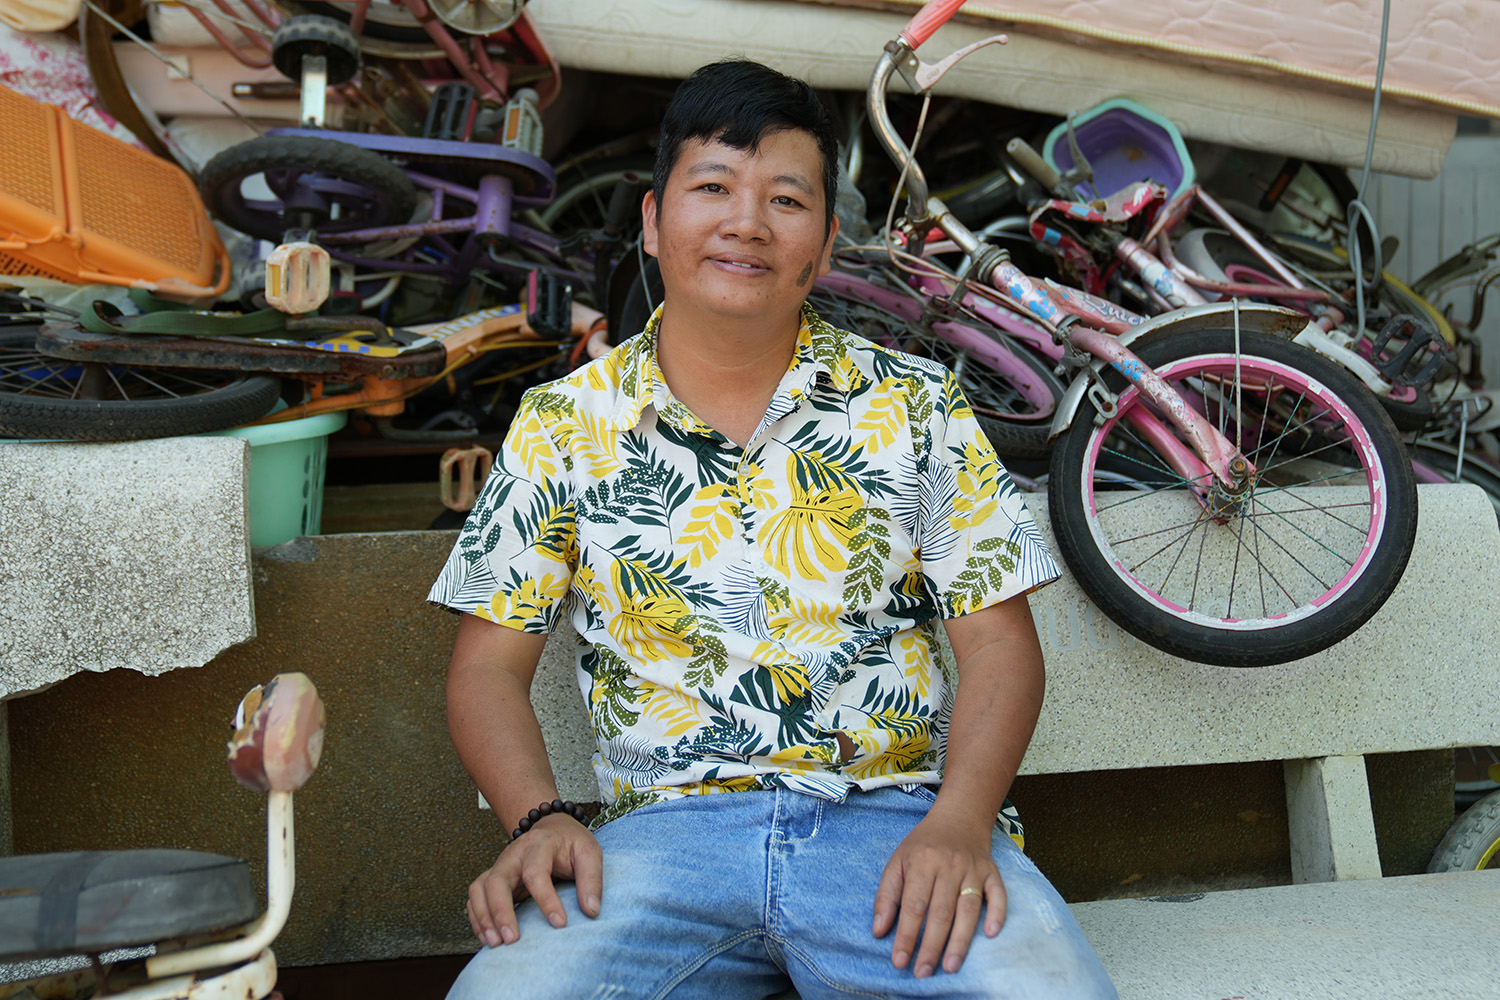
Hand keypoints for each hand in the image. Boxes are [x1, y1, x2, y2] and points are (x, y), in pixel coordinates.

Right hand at [466, 813, 601, 946]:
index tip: (560, 924)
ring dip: (483, 917)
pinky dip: (477, 918)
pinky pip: (475, 898)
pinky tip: (488, 938)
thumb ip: (592, 880)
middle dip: (501, 911)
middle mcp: (514, 854)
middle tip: (512, 940)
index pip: (536, 872)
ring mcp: (500, 865)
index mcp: (539, 844)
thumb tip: (591, 911)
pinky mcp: (493, 878)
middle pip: (497, 880)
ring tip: (495, 944)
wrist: (553, 828)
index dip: (546, 900)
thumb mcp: (589, 853)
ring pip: (479, 888)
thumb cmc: (571, 843)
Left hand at [872, 810, 1005, 977]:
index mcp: (921, 862)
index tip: (899, 961)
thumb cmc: (923, 846)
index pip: (913, 906)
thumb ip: (886, 896)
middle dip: (931, 946)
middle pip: (941, 912)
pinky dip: (997, 914)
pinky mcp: (992, 872)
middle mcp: (949, 865)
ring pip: (968, 909)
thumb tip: (879, 931)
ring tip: (950, 966)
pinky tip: (990, 934)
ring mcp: (973, 869)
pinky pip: (998, 895)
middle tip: (923, 972)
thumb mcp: (897, 862)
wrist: (958, 818)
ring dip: (960, 940)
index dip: (906, 935)